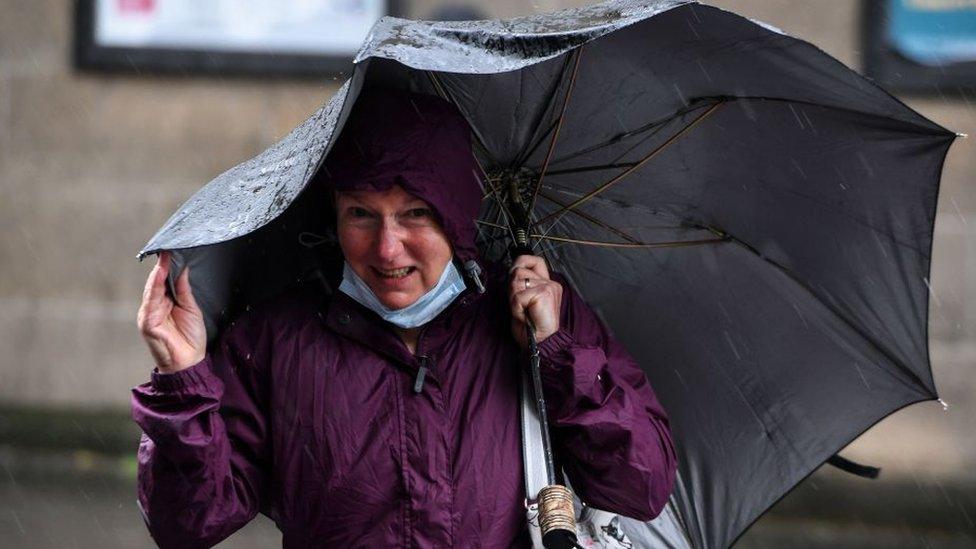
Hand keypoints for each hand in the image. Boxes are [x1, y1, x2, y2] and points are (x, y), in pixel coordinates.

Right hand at [137, 251, 206, 373]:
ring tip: (165, 256)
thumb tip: (183, 268)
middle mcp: (154, 307)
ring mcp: (148, 315)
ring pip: (152, 289)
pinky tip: (160, 274)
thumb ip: (184, 290)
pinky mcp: (147, 323)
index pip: (164, 281)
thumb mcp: (191, 308)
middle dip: (162, 265)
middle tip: (169, 248)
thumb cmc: (190, 338)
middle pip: (156, 282)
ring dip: (158, 272)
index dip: (168, 266)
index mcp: (164, 304)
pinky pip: (151, 301)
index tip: (173, 250)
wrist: (189, 363)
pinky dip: (155, 286)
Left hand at [509, 254, 561, 349]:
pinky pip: (518, 296)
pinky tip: (525, 316)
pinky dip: (516, 308)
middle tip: (520, 305)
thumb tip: (511, 273)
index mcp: (547, 284)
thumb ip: (521, 285)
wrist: (541, 344)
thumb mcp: (524, 302)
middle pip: (518, 270)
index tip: (513, 274)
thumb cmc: (532, 328)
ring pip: (516, 281)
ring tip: (523, 311)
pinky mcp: (544, 293)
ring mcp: (548, 287)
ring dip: (514, 300)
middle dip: (512, 288)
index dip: (520, 262)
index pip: (533, 260)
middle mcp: (550, 283)